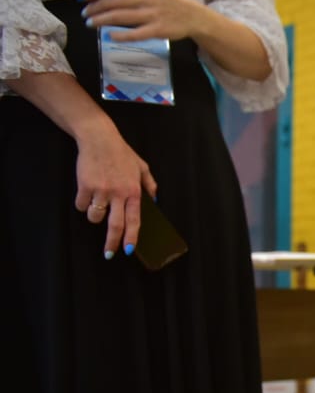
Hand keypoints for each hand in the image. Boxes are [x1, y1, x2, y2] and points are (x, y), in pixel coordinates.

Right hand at [73, 119, 155, 255]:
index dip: (131, 237)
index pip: (134, 220)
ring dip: (94, 217)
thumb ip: (149, 184)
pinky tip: (86, 194)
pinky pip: (81, 205)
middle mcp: (118, 193)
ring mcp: (101, 190)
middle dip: (111, 242)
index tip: (128, 250)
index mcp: (134, 191)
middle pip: (115, 225)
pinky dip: (82, 204)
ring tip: (96, 206)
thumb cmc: (121, 153)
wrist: (99, 138)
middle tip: (109, 253)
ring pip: (94, 217)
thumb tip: (155, 201)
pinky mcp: (85, 186)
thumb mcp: (142, 167)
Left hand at [80, 0, 207, 42]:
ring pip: (119, 16)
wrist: (194, 16)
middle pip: (112, 2)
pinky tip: (111, 36)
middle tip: (85, 14)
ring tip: (90, 24)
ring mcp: (151, 14)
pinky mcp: (158, 30)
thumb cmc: (169, 3)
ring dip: (101, 20)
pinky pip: (136, 33)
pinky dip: (121, 35)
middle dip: (94, 8)